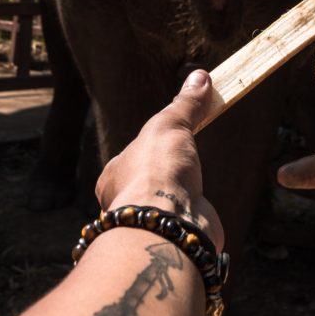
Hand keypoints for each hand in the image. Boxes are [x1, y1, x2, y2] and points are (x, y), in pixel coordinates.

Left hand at [95, 70, 223, 251]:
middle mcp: (126, 202)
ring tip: (193, 185)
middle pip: (147, 181)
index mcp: (114, 175)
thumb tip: (201, 76)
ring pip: (163, 206)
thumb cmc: (158, 170)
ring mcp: (149, 223)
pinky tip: (200, 209)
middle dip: (164, 174)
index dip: (153, 145)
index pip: (132, 156)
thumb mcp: (171, 125)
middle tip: (184, 160)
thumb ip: (185, 104)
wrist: (170, 223)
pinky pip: (182, 224)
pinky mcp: (172, 239)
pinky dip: (193, 216)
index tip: (173, 136)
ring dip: (177, 197)